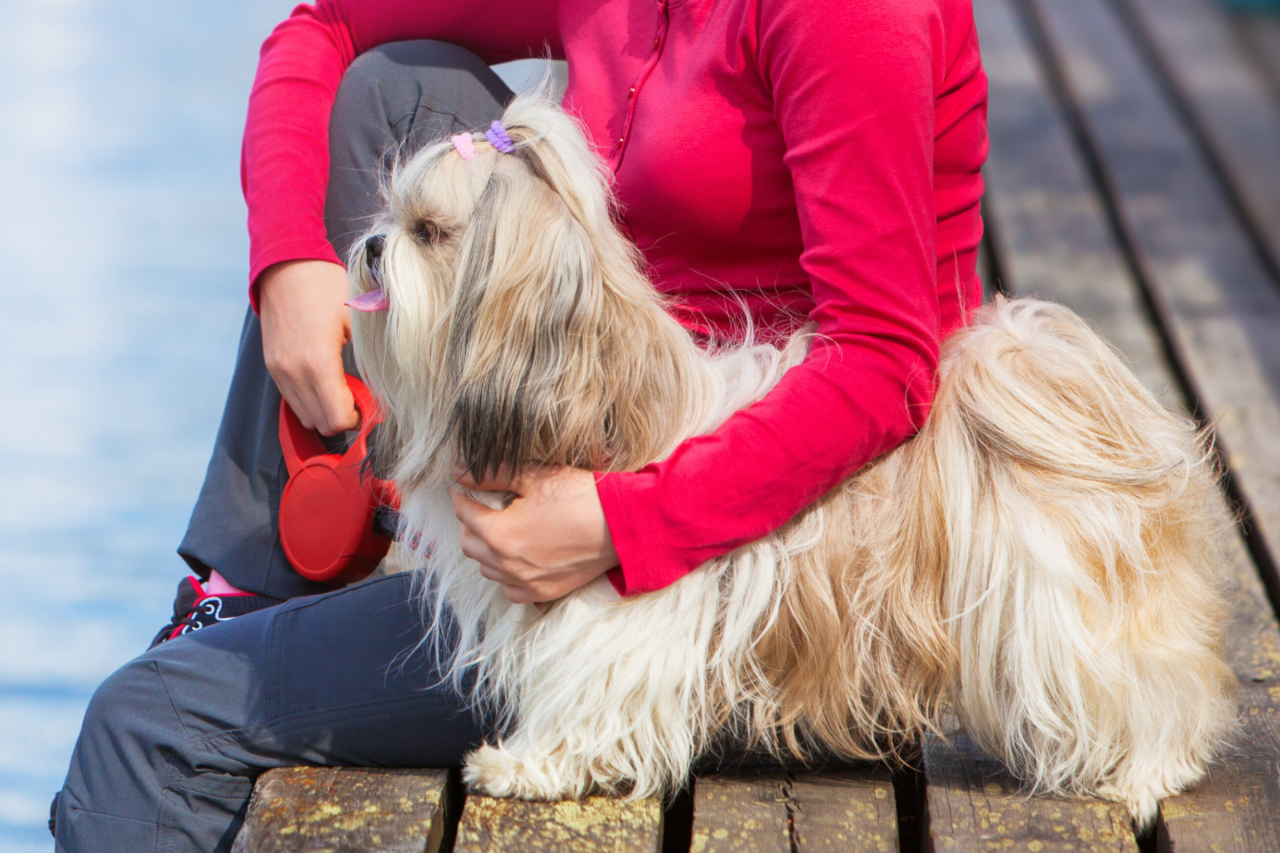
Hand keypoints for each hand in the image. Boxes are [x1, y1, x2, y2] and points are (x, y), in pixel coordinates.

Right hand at [258, 259, 359, 435]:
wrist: (286, 263)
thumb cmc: (326, 286)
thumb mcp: (357, 321)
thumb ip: (366, 360)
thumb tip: (380, 388)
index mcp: (318, 363)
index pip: (336, 419)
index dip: (357, 419)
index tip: (369, 406)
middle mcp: (293, 372)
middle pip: (319, 423)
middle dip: (342, 417)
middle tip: (359, 399)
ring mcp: (278, 369)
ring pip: (303, 414)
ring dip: (324, 410)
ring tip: (342, 388)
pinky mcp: (271, 364)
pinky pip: (291, 398)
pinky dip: (309, 398)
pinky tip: (324, 380)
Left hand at [450, 465, 618, 603]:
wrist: (621, 525)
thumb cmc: (581, 496)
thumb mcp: (534, 476)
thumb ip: (493, 474)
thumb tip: (460, 471)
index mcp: (499, 534)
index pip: (464, 513)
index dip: (460, 495)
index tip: (462, 485)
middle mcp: (507, 564)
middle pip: (469, 543)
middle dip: (470, 522)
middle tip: (482, 505)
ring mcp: (526, 582)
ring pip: (486, 568)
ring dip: (486, 549)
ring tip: (500, 529)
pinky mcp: (544, 592)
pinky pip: (510, 589)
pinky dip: (506, 574)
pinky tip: (516, 558)